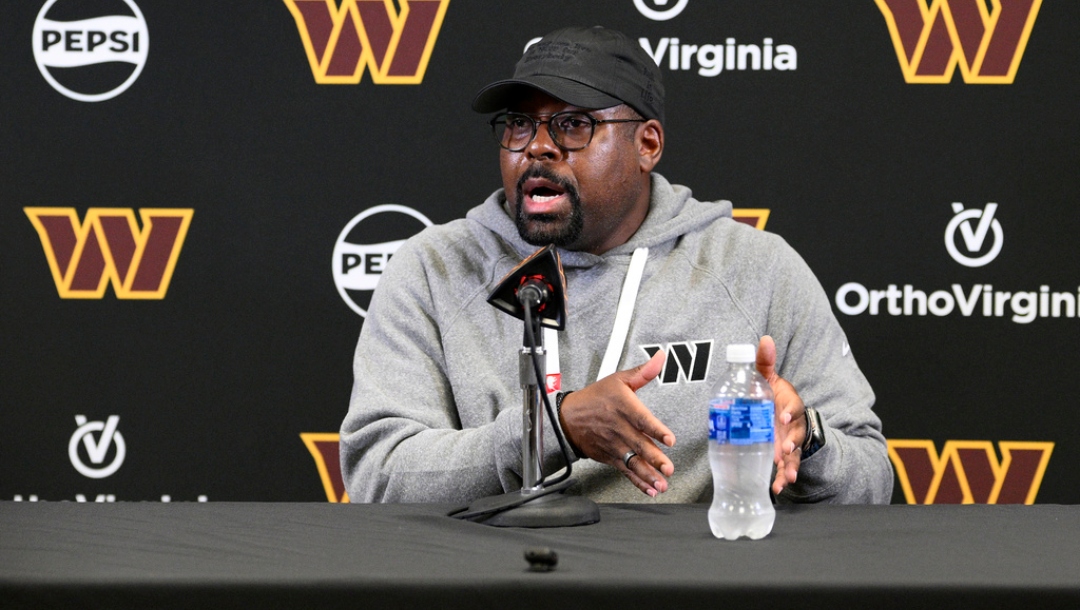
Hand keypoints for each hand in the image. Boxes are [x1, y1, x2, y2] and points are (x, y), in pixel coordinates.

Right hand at [557, 350, 675, 496]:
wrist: (568, 417)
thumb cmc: (596, 397)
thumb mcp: (618, 380)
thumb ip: (642, 372)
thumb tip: (660, 358)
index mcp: (623, 407)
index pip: (641, 419)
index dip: (656, 429)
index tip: (669, 439)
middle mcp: (619, 428)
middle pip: (639, 444)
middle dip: (654, 458)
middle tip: (668, 468)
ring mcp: (614, 445)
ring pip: (633, 461)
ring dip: (648, 474)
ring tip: (661, 484)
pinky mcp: (610, 457)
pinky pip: (625, 471)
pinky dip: (637, 482)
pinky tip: (649, 489)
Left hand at [756, 335, 807, 495]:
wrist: (780, 413)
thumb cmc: (772, 394)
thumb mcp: (767, 378)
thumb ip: (764, 362)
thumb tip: (764, 339)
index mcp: (789, 404)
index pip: (793, 407)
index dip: (788, 411)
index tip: (780, 417)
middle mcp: (793, 425)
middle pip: (797, 434)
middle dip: (791, 443)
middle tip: (783, 450)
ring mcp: (792, 442)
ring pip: (795, 455)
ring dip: (790, 465)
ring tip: (786, 477)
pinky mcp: (787, 456)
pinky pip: (788, 469)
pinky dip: (784, 479)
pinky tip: (777, 489)